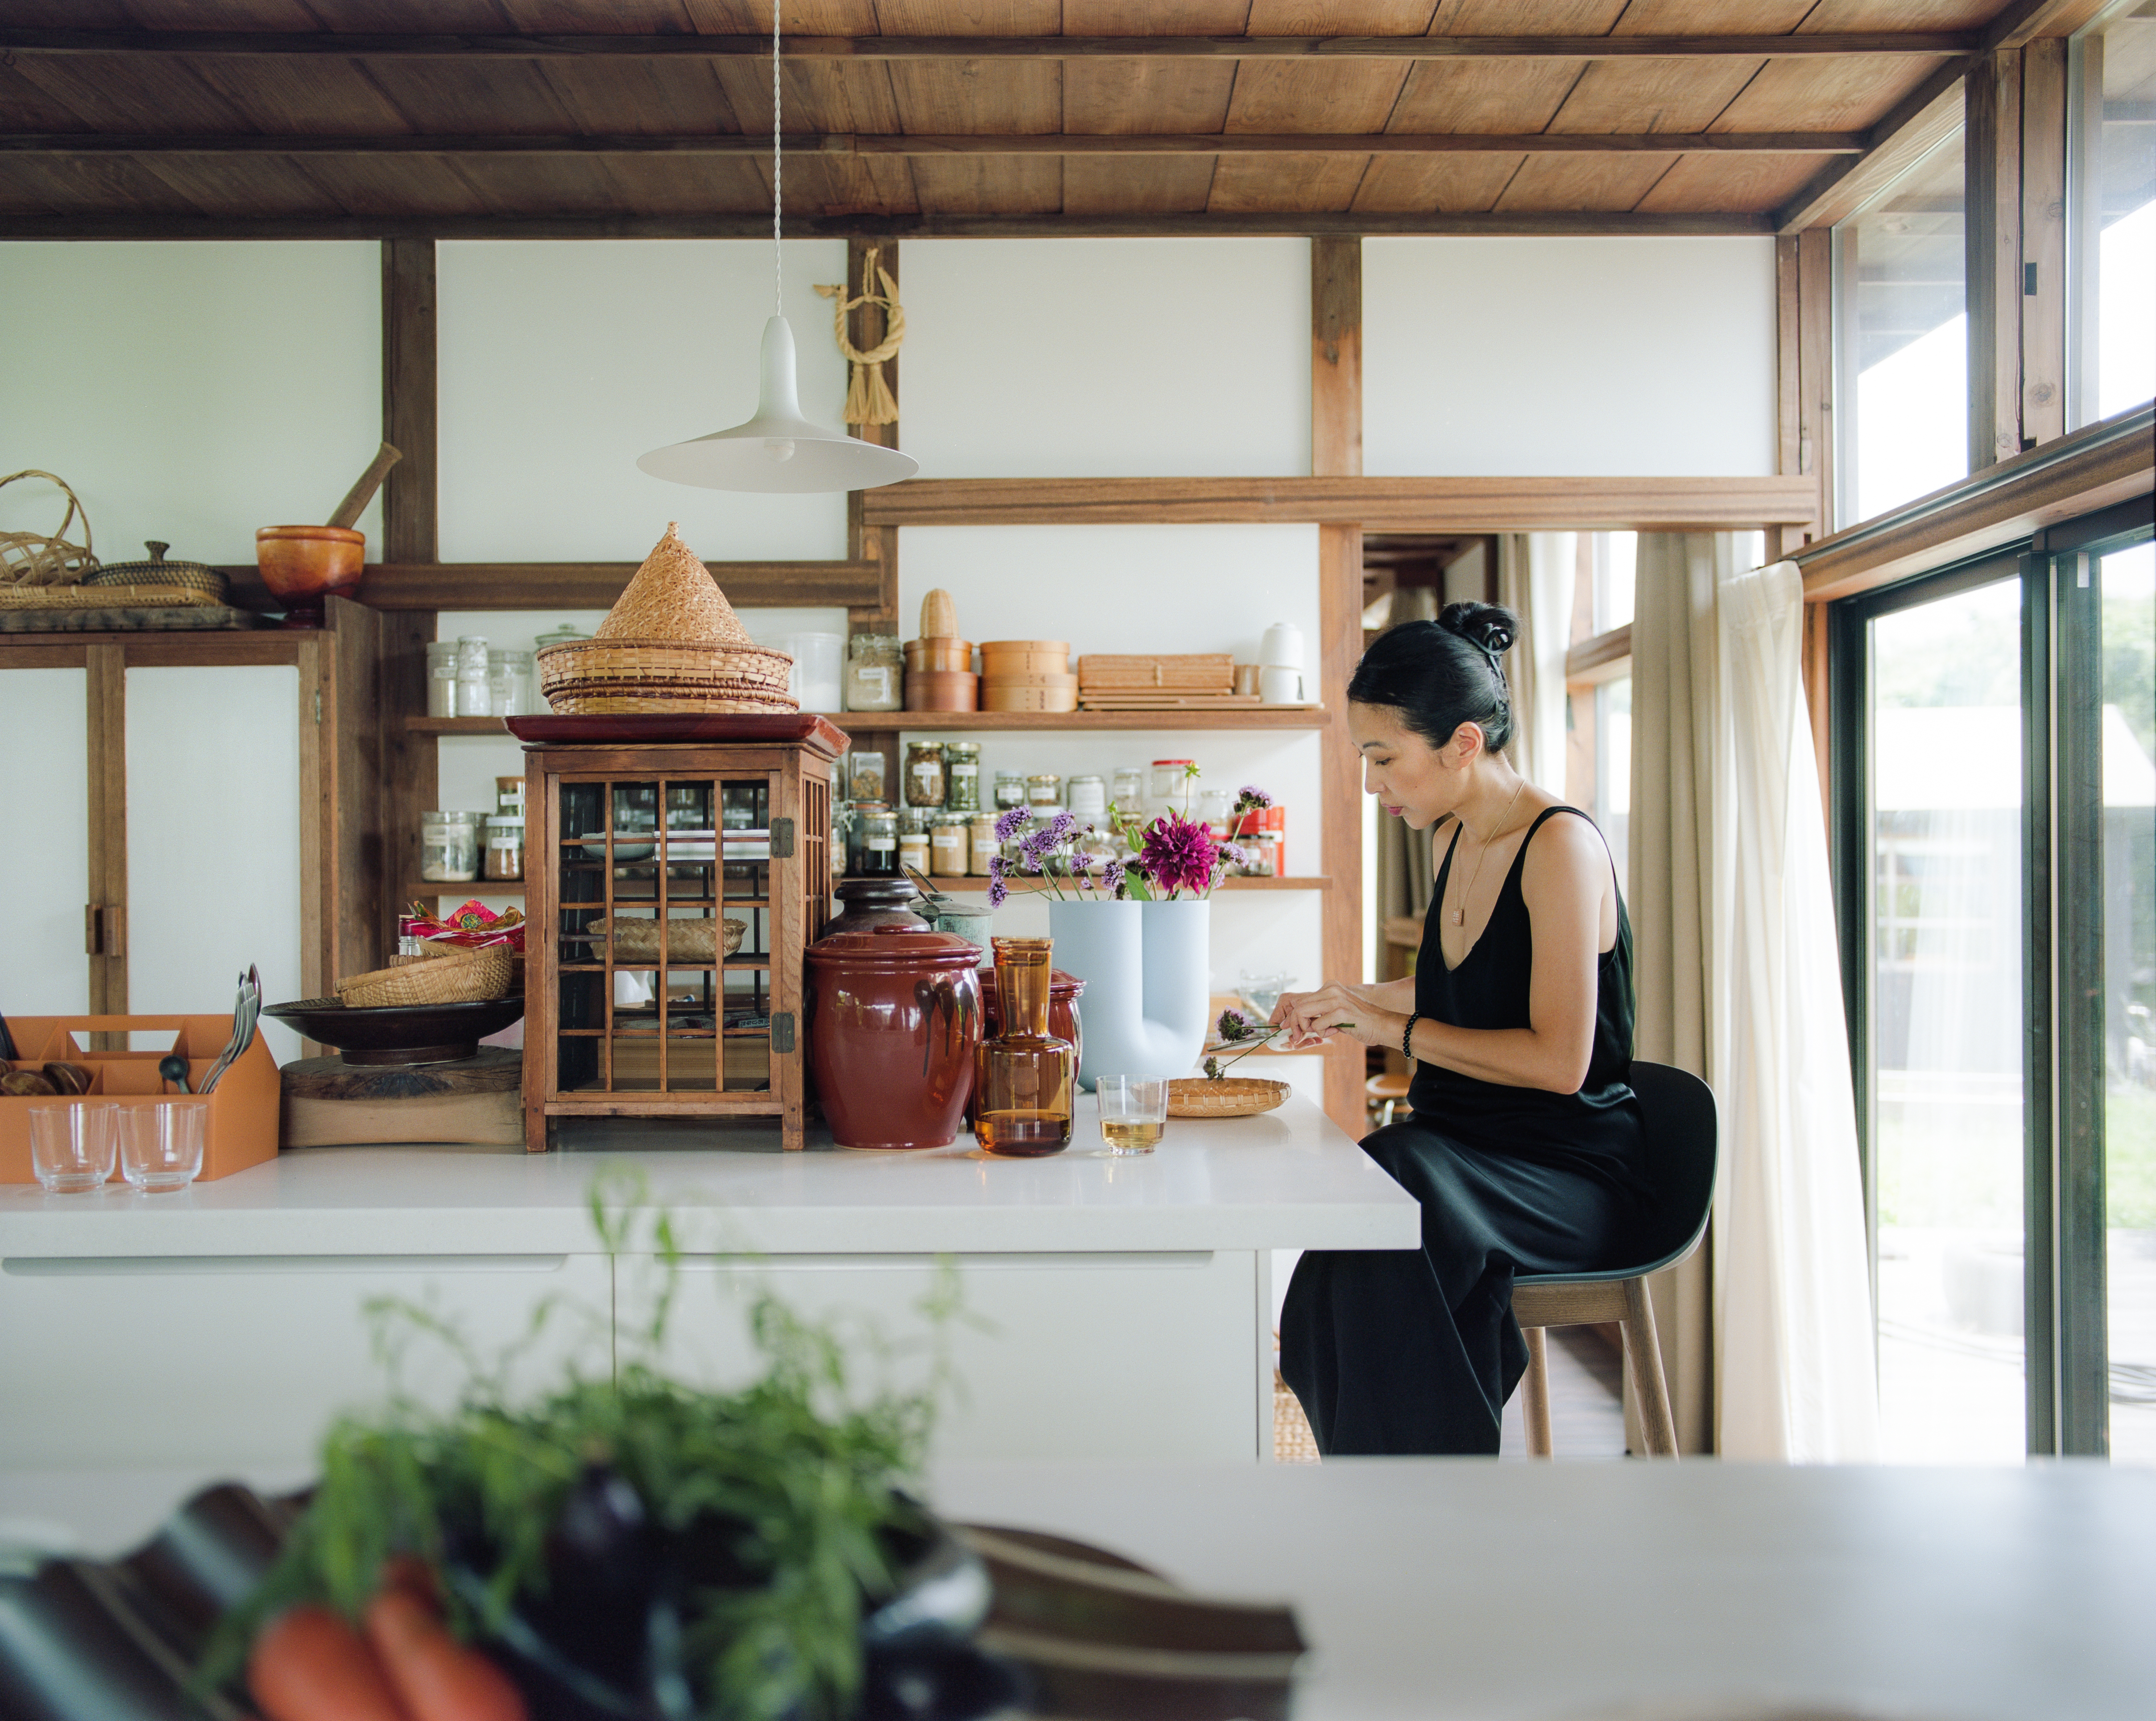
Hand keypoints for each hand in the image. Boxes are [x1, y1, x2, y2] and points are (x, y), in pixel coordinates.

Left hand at [1270, 984, 1397, 1051]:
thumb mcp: (1336, 1014)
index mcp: (1329, 987)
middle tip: (1298, 1037)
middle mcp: (1331, 989)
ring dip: (1307, 1029)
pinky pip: (1318, 1025)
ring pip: (1302, 1013)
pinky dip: (1323, 1033)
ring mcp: (1336, 999)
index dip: (1291, 1018)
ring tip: (1323, 1033)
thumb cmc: (1360, 1022)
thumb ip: (1319, 1015)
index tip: (1291, 1031)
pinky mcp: (1340, 1011)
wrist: (1383, 1025)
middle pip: (1297, 1006)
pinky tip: (1336, 1031)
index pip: (1300, 1001)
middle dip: (1294, 1025)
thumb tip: (1297, 1024)